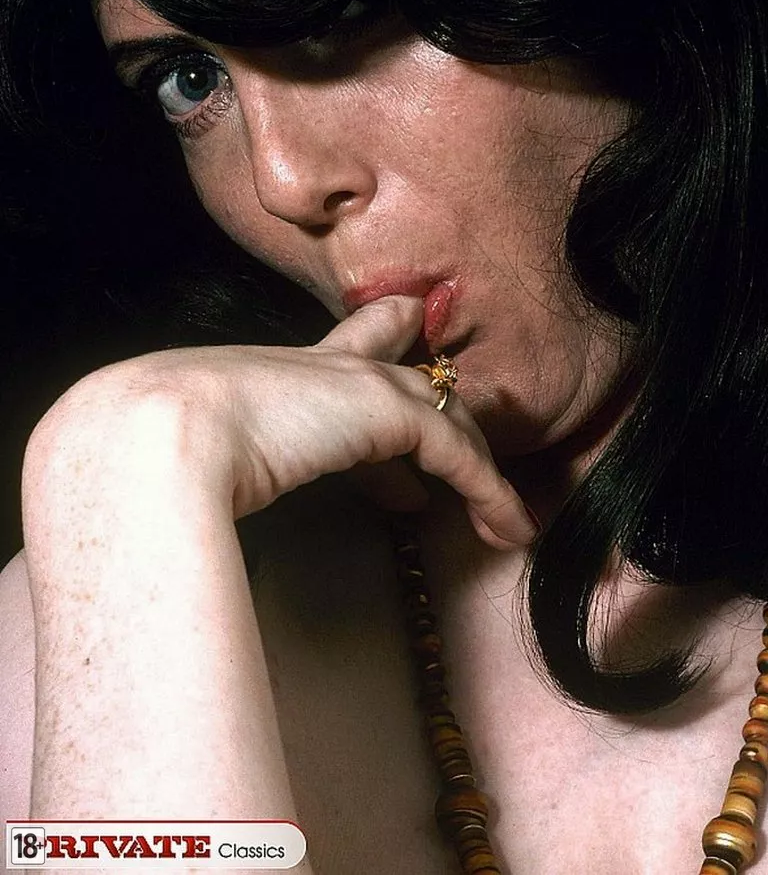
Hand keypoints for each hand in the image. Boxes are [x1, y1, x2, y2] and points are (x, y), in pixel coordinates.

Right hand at [30, 295, 535, 549]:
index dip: (377, 367)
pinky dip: (490, 491)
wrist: (150, 441)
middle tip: (474, 454)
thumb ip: (211, 474)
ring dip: (478, 470)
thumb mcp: (186, 459)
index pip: (340, 353)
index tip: (402, 419)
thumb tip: (213, 520)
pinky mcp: (387, 409)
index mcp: (268, 371)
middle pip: (403, 366)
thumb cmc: (144, 458)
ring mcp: (355, 380)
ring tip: (504, 518)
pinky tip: (508, 529)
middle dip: (441, 403)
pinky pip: (460, 452)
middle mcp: (317, 365)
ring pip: (444, 414)